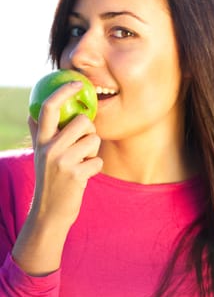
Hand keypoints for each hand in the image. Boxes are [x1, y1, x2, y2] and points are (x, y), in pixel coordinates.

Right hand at [29, 81, 102, 224]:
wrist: (49, 213)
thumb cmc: (49, 180)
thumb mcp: (39, 156)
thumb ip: (38, 134)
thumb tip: (32, 114)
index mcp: (41, 141)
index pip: (48, 107)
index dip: (64, 91)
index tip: (77, 83)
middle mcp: (49, 148)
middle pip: (82, 121)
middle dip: (90, 130)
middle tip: (84, 143)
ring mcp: (63, 162)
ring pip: (94, 140)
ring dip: (93, 151)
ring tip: (82, 162)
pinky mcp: (77, 175)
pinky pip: (98, 160)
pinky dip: (96, 167)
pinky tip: (85, 175)